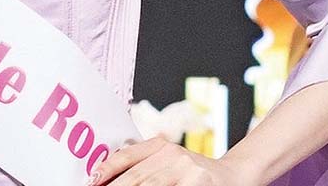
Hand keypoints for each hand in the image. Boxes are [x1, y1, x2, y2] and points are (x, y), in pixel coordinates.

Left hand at [87, 137, 246, 185]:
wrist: (236, 174)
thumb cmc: (194, 173)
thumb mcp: (169, 161)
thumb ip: (145, 164)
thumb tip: (105, 174)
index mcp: (160, 145)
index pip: (127, 155)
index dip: (107, 169)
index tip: (91, 180)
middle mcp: (173, 154)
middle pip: (137, 178)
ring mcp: (188, 170)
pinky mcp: (199, 183)